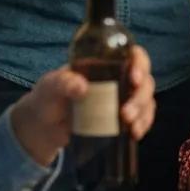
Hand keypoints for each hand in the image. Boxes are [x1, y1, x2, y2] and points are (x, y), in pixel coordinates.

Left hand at [9, 46, 155, 166]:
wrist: (43, 127)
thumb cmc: (47, 98)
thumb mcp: (50, 87)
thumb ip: (62, 82)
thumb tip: (82, 86)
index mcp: (106, 63)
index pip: (133, 56)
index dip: (140, 64)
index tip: (133, 78)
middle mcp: (120, 78)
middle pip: (145, 81)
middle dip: (141, 97)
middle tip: (126, 114)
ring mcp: (123, 99)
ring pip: (146, 100)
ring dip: (143, 113)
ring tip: (131, 128)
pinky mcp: (123, 118)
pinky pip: (142, 118)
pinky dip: (143, 124)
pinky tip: (136, 134)